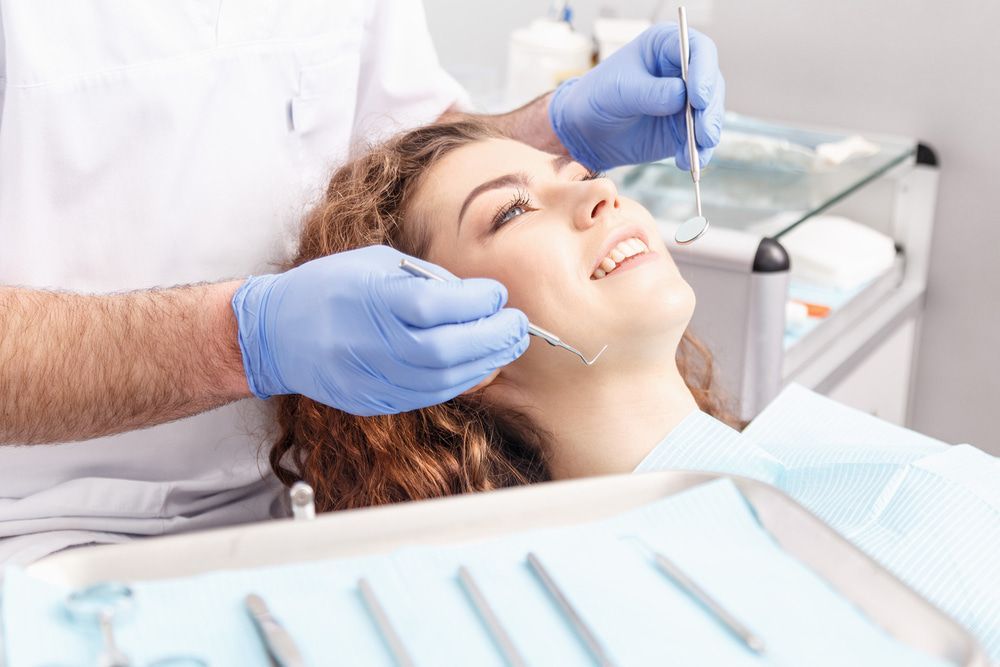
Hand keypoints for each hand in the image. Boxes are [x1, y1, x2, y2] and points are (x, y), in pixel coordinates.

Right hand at [232, 245, 528, 415]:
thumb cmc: (330, 287)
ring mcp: (369, 378)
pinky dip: (460, 381)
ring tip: (506, 346)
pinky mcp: (373, 401)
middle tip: (517, 326)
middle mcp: (369, 343)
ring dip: (484, 363)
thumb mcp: (376, 264)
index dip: (477, 303)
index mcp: (370, 300)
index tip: (498, 295)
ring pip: (442, 380)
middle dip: (492, 338)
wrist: (276, 333)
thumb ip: (427, 282)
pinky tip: (477, 366)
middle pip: (446, 350)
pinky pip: (427, 396)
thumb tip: (479, 298)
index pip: (436, 306)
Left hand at [548, 22, 724, 170]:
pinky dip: (698, 152)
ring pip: (711, 114)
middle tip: (705, 133)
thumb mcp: (619, 91)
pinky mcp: (685, 128)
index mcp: (666, 46)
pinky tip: (688, 162)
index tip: (699, 98)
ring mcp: (687, 100)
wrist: (587, 130)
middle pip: (712, 84)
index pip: (698, 50)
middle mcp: (683, 70)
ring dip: (707, 134)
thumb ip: (649, 92)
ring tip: (696, 152)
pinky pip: (699, 140)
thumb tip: (682, 95)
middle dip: (711, 111)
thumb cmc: (598, 96)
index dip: (704, 72)